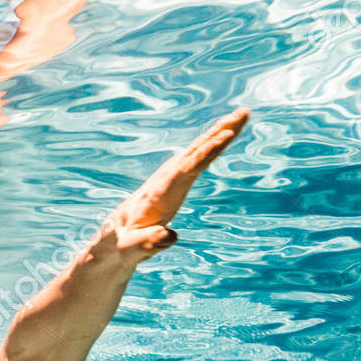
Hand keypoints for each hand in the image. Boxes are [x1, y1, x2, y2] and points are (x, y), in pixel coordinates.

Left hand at [100, 107, 247, 258]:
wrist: (115, 240)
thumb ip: (149, 242)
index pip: (186, 169)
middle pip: (196, 151)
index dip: (205, 153)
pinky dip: (213, 144)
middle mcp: (165, 179)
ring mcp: (170, 177)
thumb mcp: (133, 248)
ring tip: (242, 115)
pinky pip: (198, 158)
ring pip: (198, 149)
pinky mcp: (175, 180)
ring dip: (221, 131)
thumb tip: (169, 236)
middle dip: (220, 131)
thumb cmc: (124, 246)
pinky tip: (225, 135)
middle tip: (245, 112)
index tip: (225, 136)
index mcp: (158, 193)